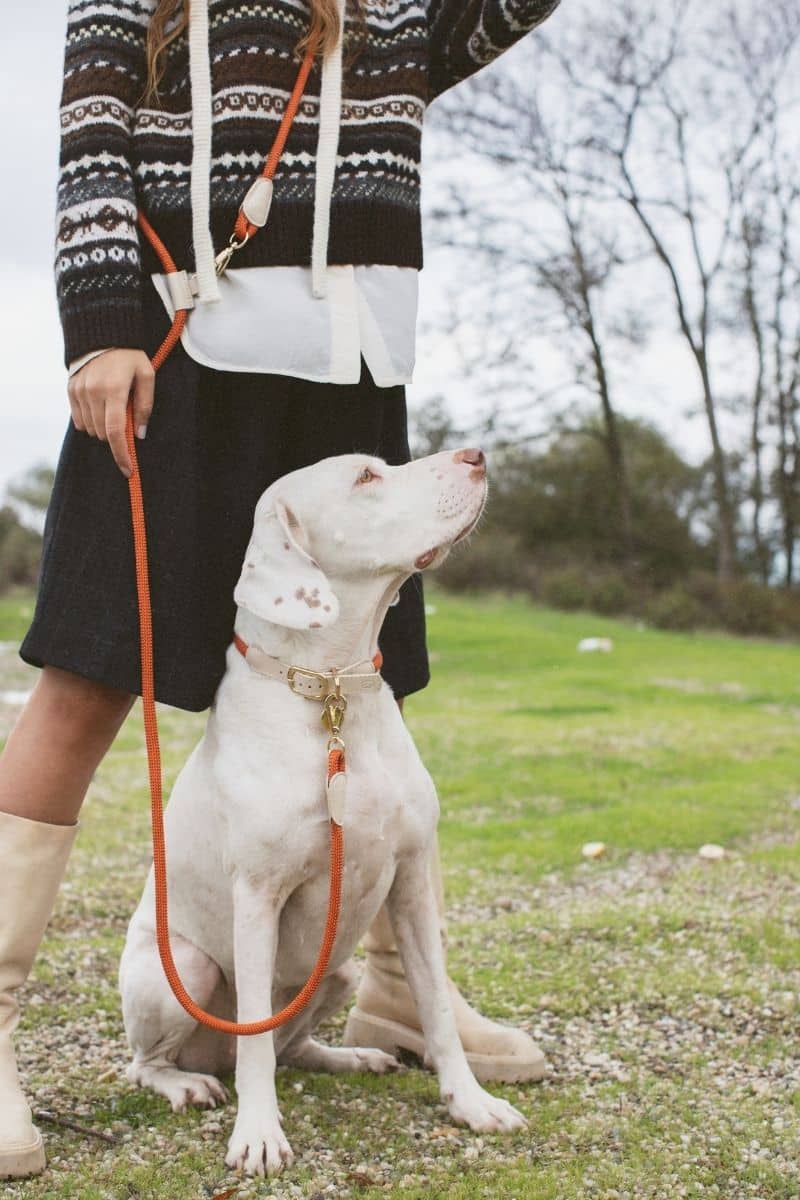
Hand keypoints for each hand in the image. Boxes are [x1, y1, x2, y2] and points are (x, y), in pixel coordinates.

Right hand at [67, 349, 154, 477]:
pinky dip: (90, 422)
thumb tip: (139, 435)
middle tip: (126, 419)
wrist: (102, 335)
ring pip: (90, 429)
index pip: (116, 431)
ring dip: (103, 429)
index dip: (122, 454)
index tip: (129, 470)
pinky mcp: (71, 390)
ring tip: (113, 408)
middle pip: (103, 433)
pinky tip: (99, 409)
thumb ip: (144, 406)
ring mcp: (79, 392)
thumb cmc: (130, 357)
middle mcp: (93, 392)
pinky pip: (79, 420)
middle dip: (116, 436)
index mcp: (114, 390)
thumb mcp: (146, 376)